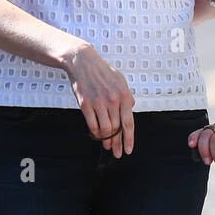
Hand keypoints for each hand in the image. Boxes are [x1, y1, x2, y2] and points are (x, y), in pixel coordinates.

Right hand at [65, 43, 134, 157]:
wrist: (83, 62)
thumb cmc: (103, 72)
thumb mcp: (120, 81)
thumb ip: (126, 96)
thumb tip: (130, 109)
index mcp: (124, 95)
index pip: (129, 123)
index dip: (129, 139)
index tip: (128, 150)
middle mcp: (113, 100)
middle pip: (116, 129)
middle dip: (117, 143)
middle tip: (117, 153)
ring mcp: (98, 102)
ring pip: (105, 129)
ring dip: (106, 140)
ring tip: (106, 146)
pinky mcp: (85, 104)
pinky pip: (92, 124)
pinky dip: (94, 133)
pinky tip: (96, 136)